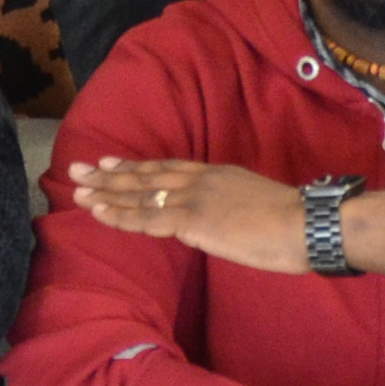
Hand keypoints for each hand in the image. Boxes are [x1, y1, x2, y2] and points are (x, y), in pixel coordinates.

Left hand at [66, 156, 306, 273]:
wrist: (306, 224)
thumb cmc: (292, 223)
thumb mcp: (255, 204)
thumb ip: (230, 207)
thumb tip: (215, 221)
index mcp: (218, 174)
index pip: (169, 168)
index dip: (137, 166)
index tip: (110, 161)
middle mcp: (201, 180)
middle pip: (147, 175)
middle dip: (109, 174)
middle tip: (78, 169)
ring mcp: (194, 199)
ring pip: (140, 195)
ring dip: (106, 194)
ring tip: (77, 191)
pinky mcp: (192, 220)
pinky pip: (147, 219)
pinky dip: (120, 216)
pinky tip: (99, 213)